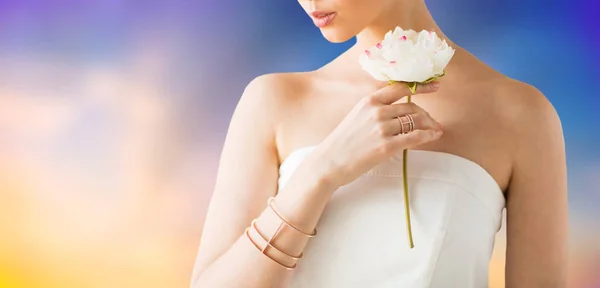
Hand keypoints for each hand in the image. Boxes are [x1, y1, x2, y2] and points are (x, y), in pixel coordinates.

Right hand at [310, 81, 443, 188]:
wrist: (329, 162)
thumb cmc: (343, 141)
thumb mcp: (357, 115)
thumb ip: (376, 109)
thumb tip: (400, 109)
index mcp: (369, 101)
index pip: (401, 88)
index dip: (421, 86)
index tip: (435, 85)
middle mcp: (377, 111)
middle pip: (412, 107)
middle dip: (426, 114)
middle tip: (433, 122)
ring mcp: (381, 129)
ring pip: (415, 121)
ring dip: (430, 125)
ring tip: (435, 130)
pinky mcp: (386, 146)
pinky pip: (415, 137)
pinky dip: (428, 135)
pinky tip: (434, 136)